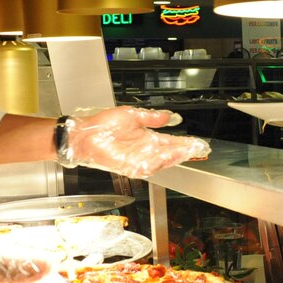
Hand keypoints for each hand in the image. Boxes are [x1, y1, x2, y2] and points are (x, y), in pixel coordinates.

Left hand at [64, 107, 210, 177]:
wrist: (85, 134)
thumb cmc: (103, 125)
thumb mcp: (132, 115)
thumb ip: (152, 117)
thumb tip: (171, 116)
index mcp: (147, 137)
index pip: (171, 142)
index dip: (185, 143)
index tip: (197, 142)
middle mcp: (145, 150)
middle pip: (169, 153)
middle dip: (184, 151)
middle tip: (197, 149)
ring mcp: (138, 159)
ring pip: (161, 161)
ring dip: (173, 157)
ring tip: (185, 152)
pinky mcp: (129, 167)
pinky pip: (147, 167)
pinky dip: (157, 163)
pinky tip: (167, 158)